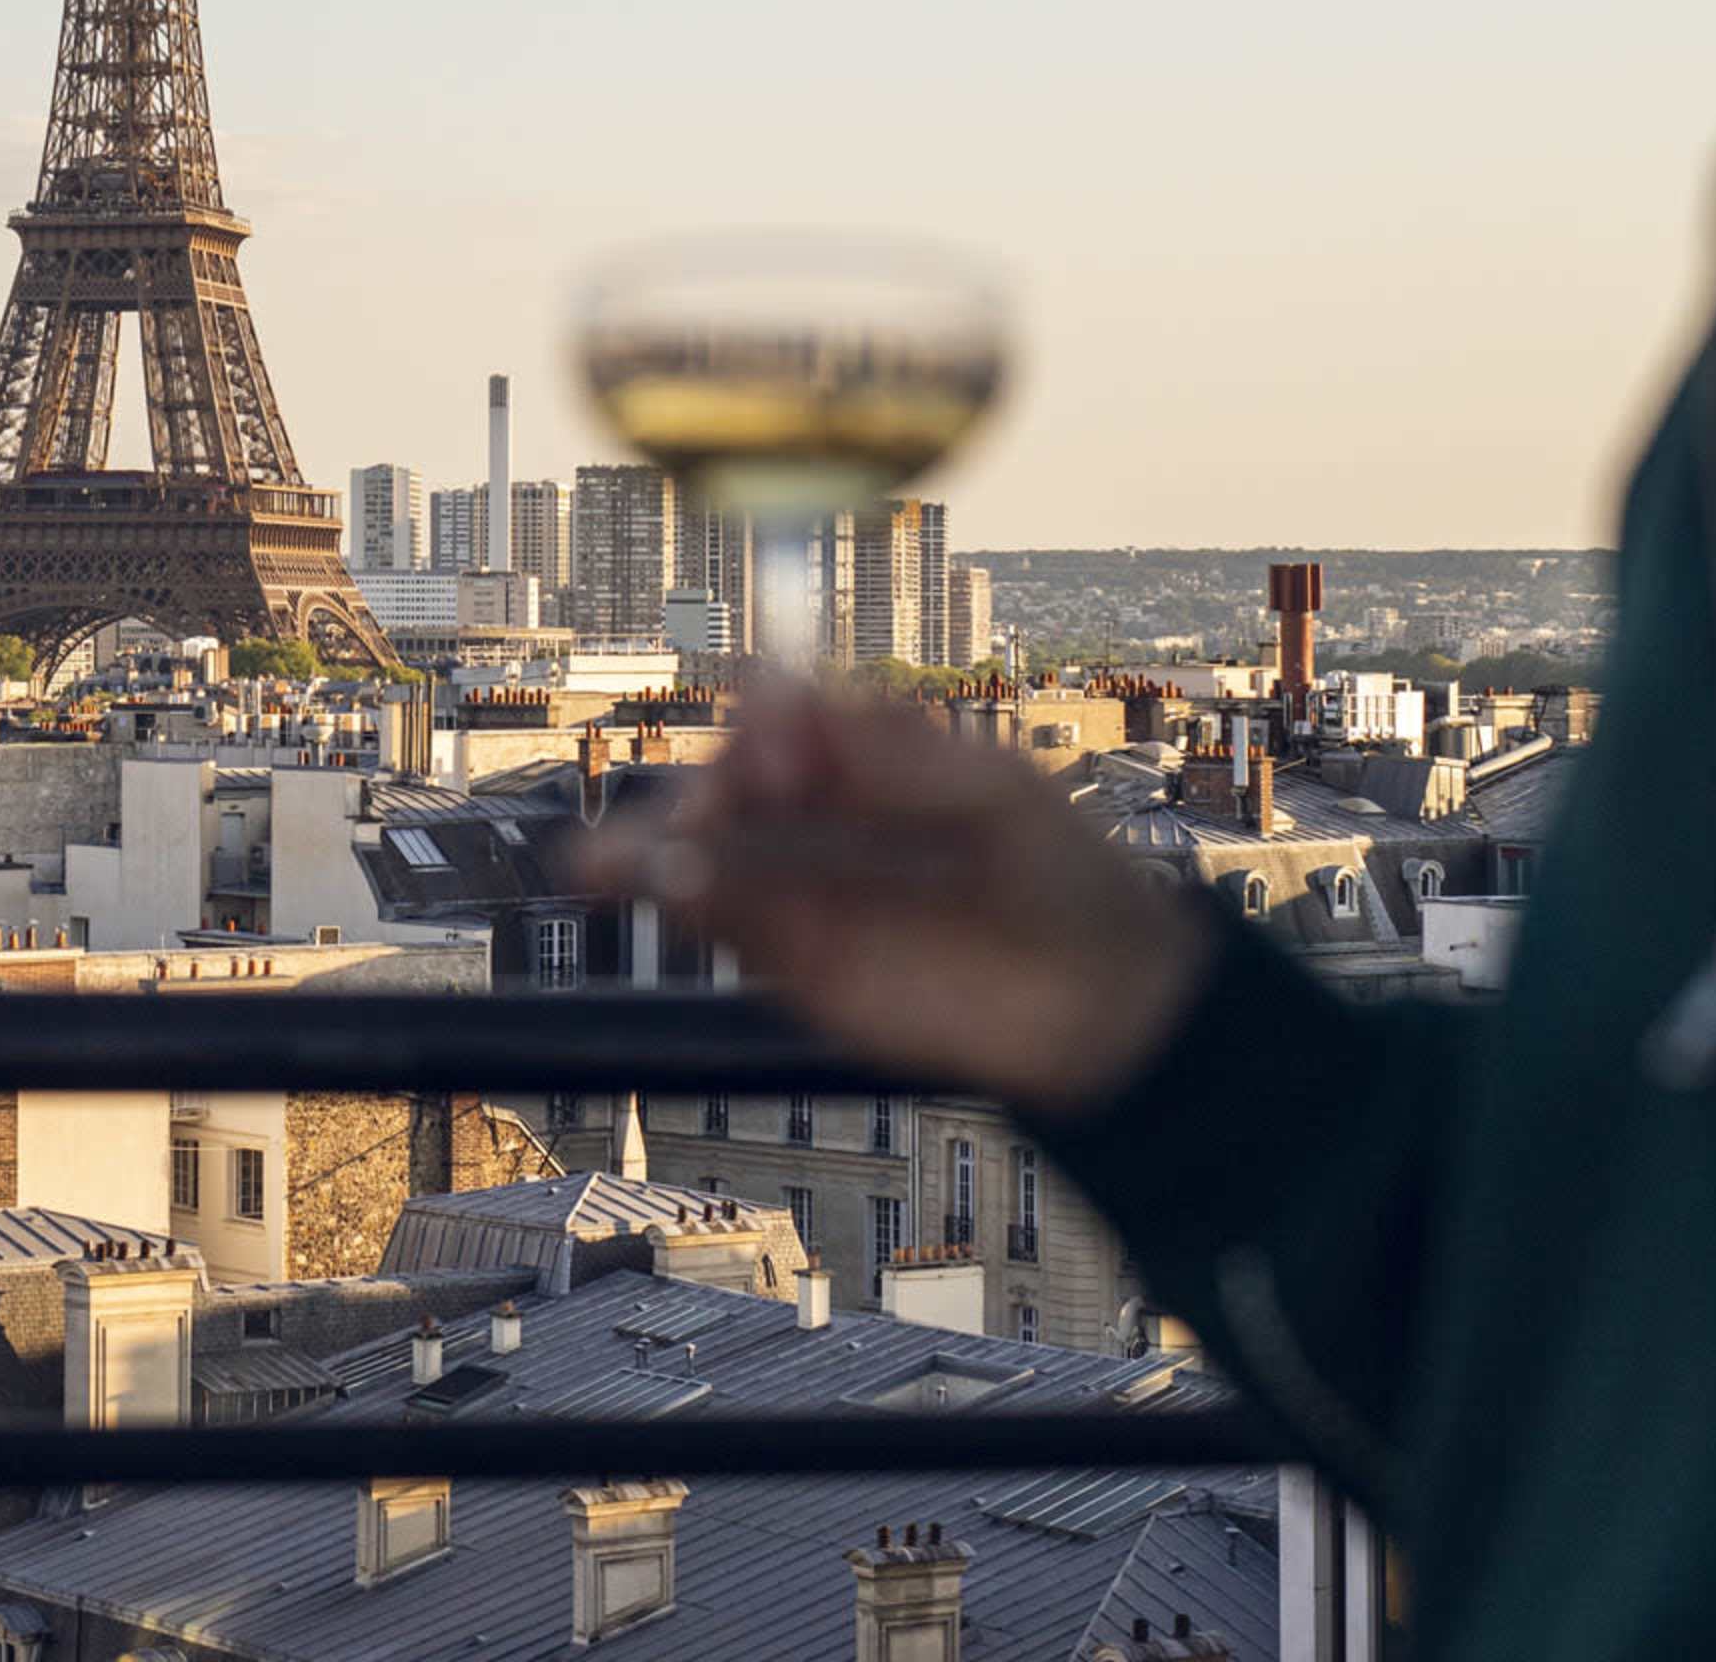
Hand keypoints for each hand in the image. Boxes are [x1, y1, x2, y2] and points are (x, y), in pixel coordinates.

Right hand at [575, 685, 1216, 1119]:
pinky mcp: (801, 965)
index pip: (780, 720)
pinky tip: (667, 891)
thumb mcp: (992, 790)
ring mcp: (806, 892)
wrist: (1105, 1003)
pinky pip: (731, 928)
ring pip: (707, 862)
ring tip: (611, 862)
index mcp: (864, 760)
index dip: (759, 722)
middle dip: (693, 793)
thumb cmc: (1066, 879)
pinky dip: (692, 907)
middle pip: (725, 790)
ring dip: (653, 853)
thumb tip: (796, 711)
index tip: (769, 739)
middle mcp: (821, 820)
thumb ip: (893, 755)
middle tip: (693, 813)